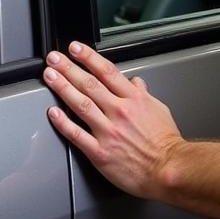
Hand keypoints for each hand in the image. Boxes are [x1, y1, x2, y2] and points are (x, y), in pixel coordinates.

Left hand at [45, 41, 182, 198]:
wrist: (169, 169)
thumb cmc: (166, 143)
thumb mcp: (159, 109)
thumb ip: (143, 94)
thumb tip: (135, 82)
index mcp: (134, 99)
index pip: (107, 71)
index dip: (88, 57)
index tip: (75, 49)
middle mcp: (119, 111)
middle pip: (89, 84)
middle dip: (69, 68)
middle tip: (54, 58)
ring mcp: (109, 131)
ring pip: (81, 104)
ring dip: (63, 88)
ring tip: (50, 76)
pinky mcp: (100, 153)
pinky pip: (77, 135)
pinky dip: (63, 123)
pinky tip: (53, 113)